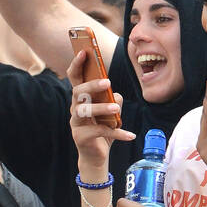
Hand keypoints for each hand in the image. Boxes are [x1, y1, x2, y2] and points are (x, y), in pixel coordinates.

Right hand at [67, 51, 135, 167]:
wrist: (97, 155)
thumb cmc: (103, 128)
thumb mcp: (111, 111)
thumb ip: (113, 99)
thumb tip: (115, 95)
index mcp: (81, 98)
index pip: (74, 77)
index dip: (77, 64)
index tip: (84, 52)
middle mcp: (75, 108)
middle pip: (77, 92)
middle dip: (91, 86)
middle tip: (107, 82)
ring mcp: (76, 123)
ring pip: (84, 111)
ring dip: (101, 108)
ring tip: (116, 109)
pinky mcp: (81, 137)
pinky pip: (99, 132)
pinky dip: (117, 133)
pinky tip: (131, 135)